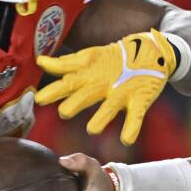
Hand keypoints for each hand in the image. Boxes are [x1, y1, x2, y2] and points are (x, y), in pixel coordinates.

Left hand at [35, 29, 176, 145]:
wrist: (152, 50)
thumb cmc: (115, 59)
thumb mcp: (90, 57)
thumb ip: (66, 63)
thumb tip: (41, 62)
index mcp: (91, 73)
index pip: (69, 81)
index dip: (54, 90)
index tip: (39, 99)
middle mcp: (104, 82)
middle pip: (88, 93)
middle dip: (76, 102)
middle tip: (64, 113)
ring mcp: (123, 91)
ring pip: (111, 106)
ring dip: (102, 117)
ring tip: (92, 130)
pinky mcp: (141, 98)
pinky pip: (136, 115)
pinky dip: (132, 127)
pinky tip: (126, 139)